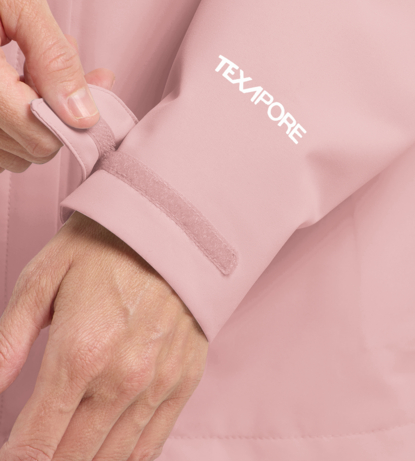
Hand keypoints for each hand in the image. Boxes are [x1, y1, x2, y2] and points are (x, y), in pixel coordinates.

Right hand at [0, 0, 115, 174]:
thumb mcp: (19, 0)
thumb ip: (53, 58)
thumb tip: (83, 115)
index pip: (37, 137)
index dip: (74, 119)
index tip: (95, 83)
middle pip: (28, 148)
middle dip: (59, 111)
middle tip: (69, 59)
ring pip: (11, 153)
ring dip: (37, 117)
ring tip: (36, 66)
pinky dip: (16, 121)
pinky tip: (19, 81)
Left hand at [0, 211, 208, 460]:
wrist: (172, 226)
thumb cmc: (102, 247)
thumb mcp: (42, 279)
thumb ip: (7, 342)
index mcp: (78, 353)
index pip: (35, 444)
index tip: (10, 458)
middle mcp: (121, 378)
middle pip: (71, 458)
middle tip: (33, 449)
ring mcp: (157, 383)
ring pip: (111, 459)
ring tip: (63, 452)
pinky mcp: (183, 380)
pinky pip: (151, 445)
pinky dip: (123, 460)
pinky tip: (103, 454)